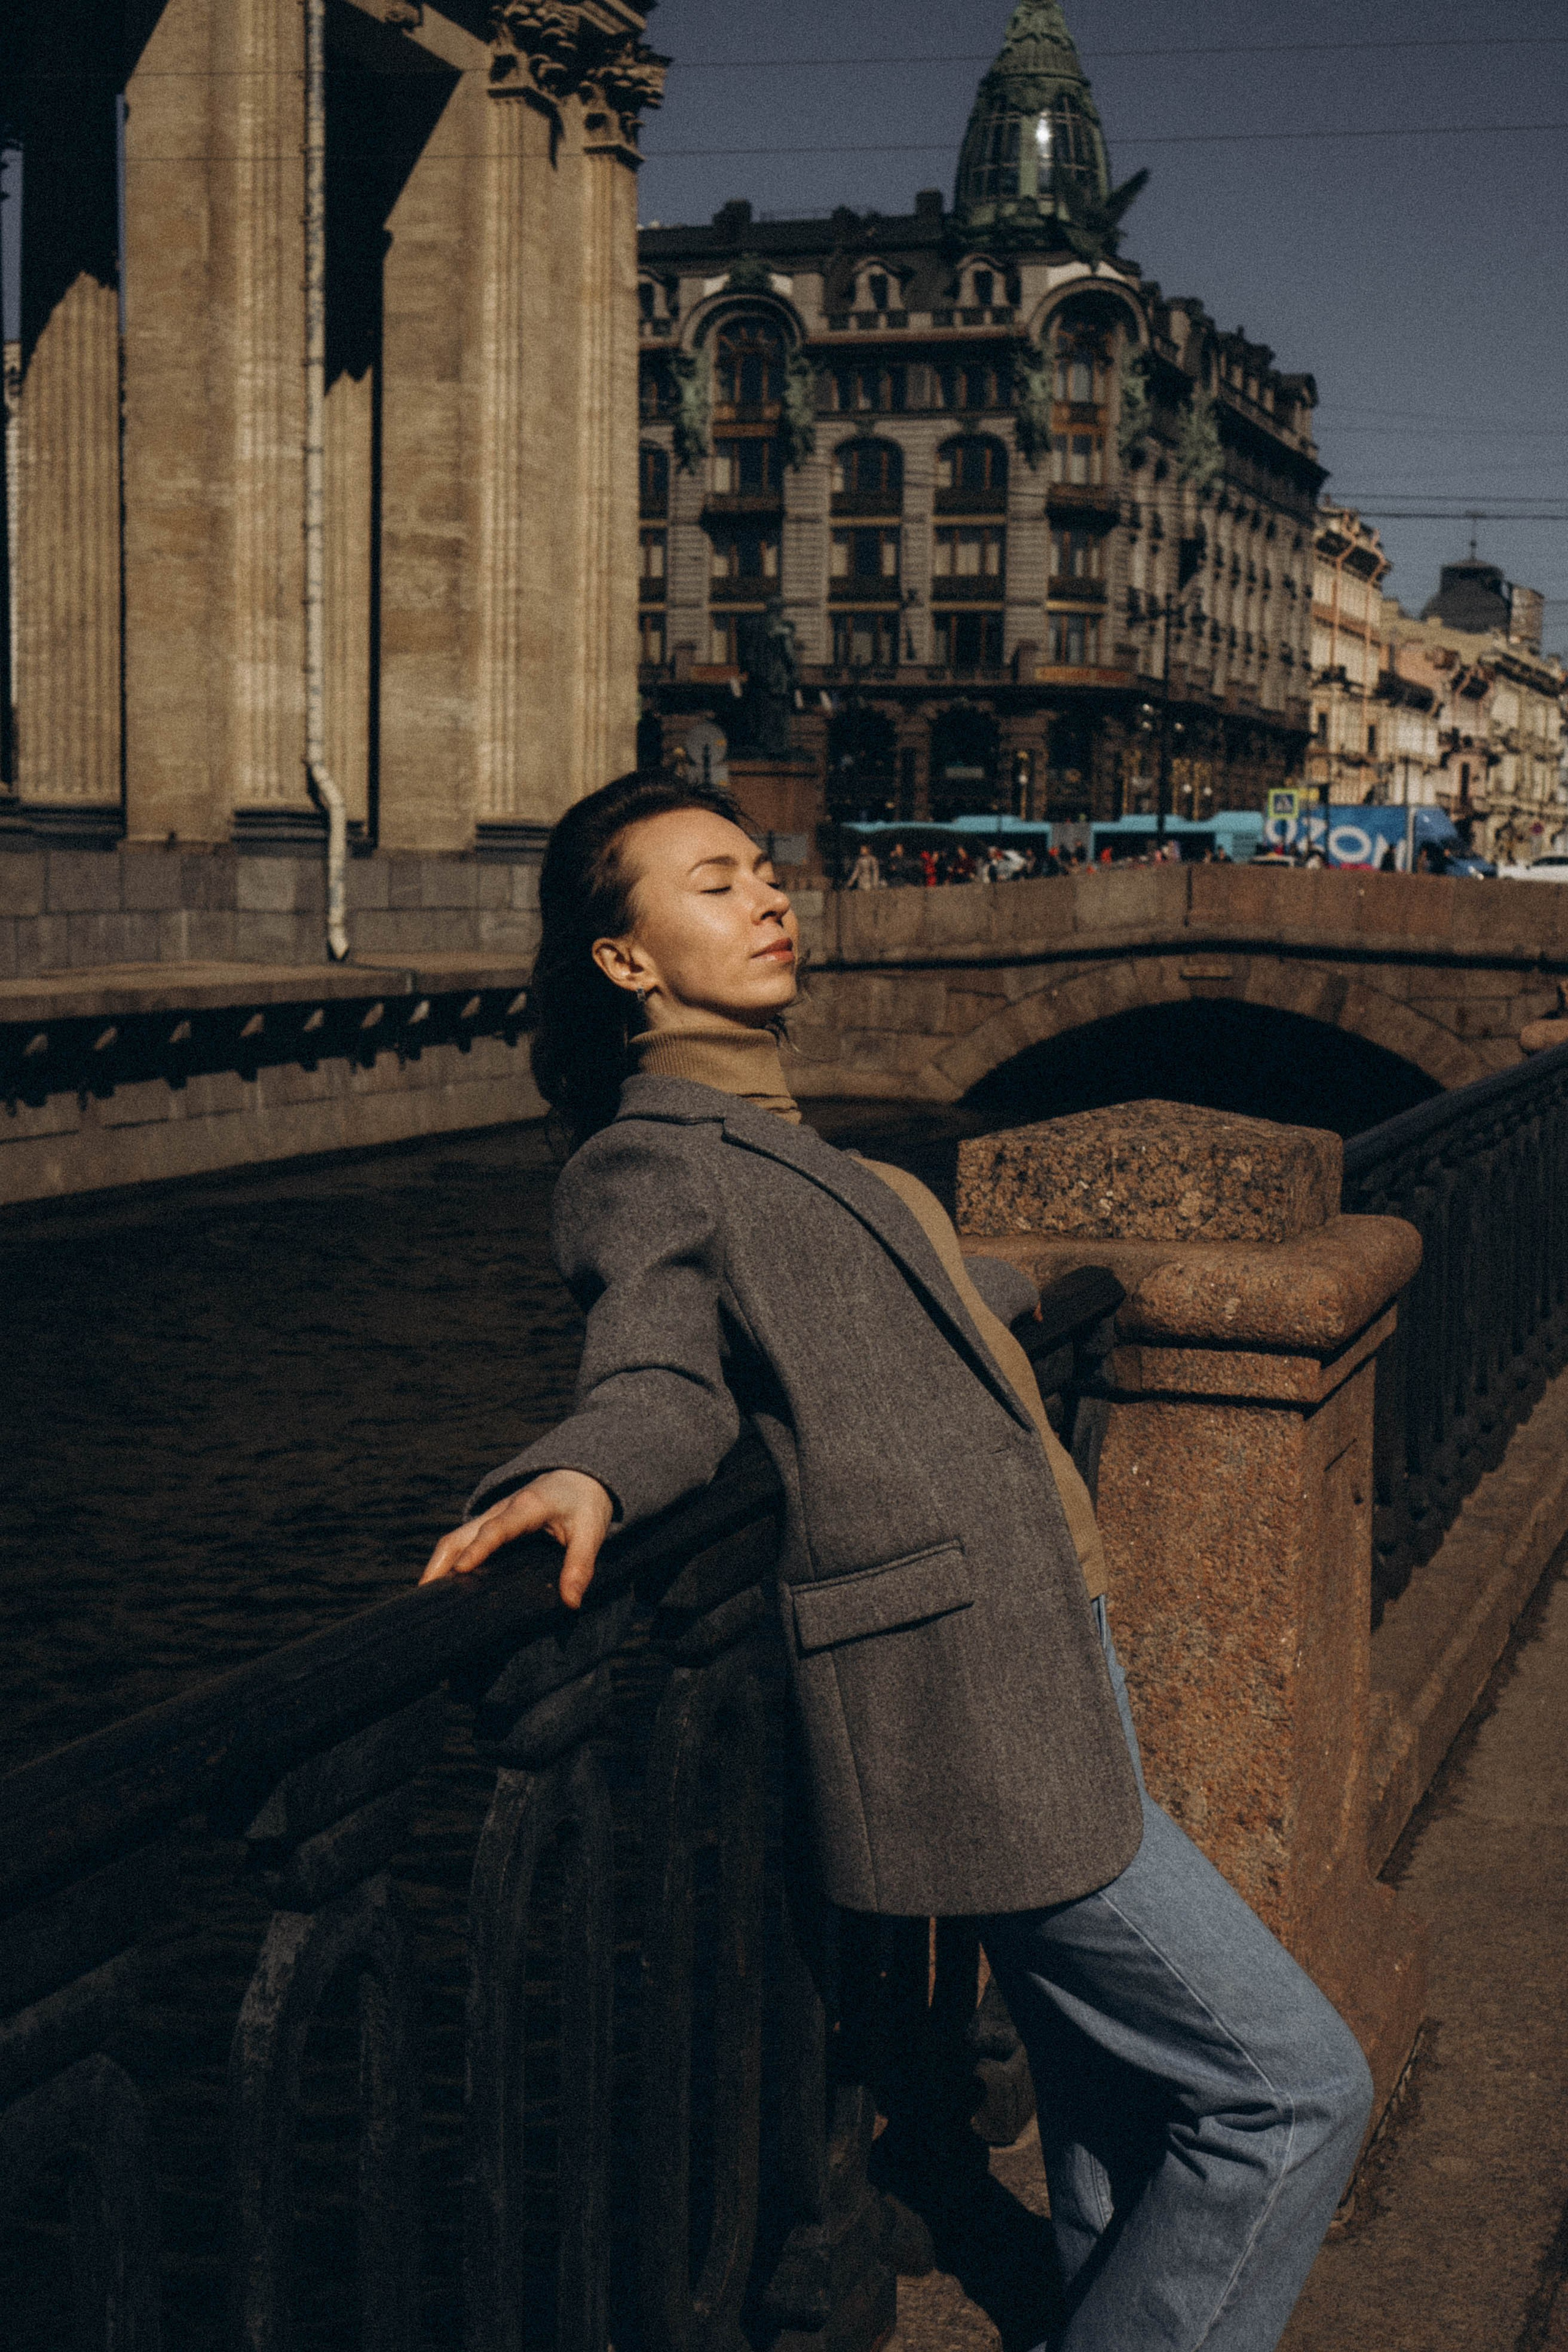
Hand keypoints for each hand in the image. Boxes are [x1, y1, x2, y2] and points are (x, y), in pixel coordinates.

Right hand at [419, 1470, 614, 1609]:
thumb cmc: (585, 1503)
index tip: (460, 1570)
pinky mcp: (491, 1523)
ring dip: (439, 1563)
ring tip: (425, 1596)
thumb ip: (581, 1565)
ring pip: (456, 1537)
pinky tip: (444, 1585)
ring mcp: (493, 1515)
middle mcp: (502, 1508)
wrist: (580, 1475)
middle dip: (441, 1562)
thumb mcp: (591, 1532)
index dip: (478, 1549)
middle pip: (462, 1534)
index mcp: (527, 1507)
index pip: (496, 1529)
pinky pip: (464, 1540)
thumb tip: (571, 1603)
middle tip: (425, 1595)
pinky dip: (448, 1560)